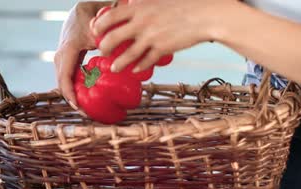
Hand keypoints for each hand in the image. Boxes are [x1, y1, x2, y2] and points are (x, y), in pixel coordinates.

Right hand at [55, 1, 109, 108]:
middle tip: (86, 114)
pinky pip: (67, 78)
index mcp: (68, 50)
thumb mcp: (98, 27)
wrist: (80, 10)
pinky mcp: (66, 60)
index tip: (78, 107)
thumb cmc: (90, 16)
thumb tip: (110, 54)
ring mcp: (61, 59)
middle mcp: (61, 56)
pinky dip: (74, 89)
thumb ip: (104, 40)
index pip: (64, 77)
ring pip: (63, 82)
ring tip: (85, 110)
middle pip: (62, 83)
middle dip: (72, 100)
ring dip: (72, 96)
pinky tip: (83, 99)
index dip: (70, 94)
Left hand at [92, 0, 225, 72]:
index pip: (109, 17)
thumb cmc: (182, 4)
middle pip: (112, 38)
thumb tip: (130, 2)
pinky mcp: (162, 49)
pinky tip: (134, 70)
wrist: (205, 15)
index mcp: (139, 8)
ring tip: (113, 68)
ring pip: (126, 55)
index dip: (98, 26)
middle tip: (102, 51)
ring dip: (117, 63)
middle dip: (104, 47)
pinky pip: (145, 61)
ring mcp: (151, 37)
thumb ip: (142, 3)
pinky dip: (138, 66)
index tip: (95, 32)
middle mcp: (141, 23)